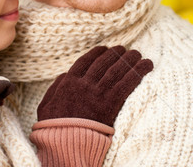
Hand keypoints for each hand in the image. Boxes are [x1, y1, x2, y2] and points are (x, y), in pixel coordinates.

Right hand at [37, 46, 152, 126]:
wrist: (65, 144)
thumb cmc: (54, 127)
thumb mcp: (46, 105)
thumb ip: (55, 88)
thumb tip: (64, 75)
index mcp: (69, 82)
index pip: (86, 60)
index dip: (97, 52)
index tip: (105, 49)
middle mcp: (85, 84)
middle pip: (104, 62)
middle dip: (116, 54)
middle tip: (125, 49)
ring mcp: (98, 94)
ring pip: (117, 70)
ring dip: (129, 60)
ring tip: (138, 54)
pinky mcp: (111, 104)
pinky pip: (127, 84)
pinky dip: (138, 73)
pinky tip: (146, 66)